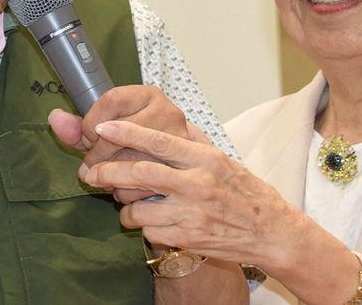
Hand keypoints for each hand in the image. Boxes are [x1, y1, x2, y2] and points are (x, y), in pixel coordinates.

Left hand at [48, 85, 189, 201]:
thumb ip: (79, 127)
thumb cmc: (140, 144)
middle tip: (91, 168)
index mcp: (150, 95)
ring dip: (111, 179)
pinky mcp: (187, 172)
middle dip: (97, 156)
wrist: (188, 166)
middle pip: (118, 134)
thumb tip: (54, 119)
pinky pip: (146, 188)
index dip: (90, 124)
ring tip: (107, 181)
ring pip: (132, 164)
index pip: (111, 100)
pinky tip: (126, 192)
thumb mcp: (111, 130)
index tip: (89, 138)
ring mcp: (182, 143)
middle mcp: (169, 113)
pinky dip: (128, 196)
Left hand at [81, 119, 304, 268]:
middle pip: (141, 174)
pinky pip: (151, 230)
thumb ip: (193, 143)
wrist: (270, 232)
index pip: (159, 141)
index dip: (127, 133)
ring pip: (139, 207)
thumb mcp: (223, 159)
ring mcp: (191, 214)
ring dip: (124, 205)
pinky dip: (142, 226)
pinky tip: (147, 221)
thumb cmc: (245, 192)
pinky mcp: (188, 238)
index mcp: (205, 159)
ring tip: (123, 201)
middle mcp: (197, 184)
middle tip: (91, 172)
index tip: (103, 127)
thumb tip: (171, 123)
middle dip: (109, 172)